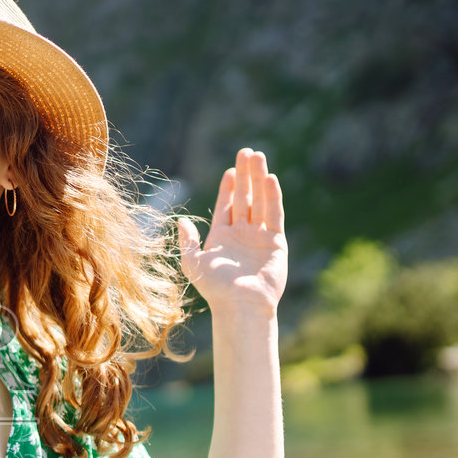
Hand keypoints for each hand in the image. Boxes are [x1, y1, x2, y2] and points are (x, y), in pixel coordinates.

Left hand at [175, 147, 288, 319]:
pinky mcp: (276, 242)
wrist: (240, 305)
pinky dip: (273, 197)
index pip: (227, 206)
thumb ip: (187, 240)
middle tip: (247, 152)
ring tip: (259, 157)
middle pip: (245, 198)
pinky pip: (275, 214)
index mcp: (222, 238)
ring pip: (260, 201)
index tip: (230, 169)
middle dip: (245, 176)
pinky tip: (270, 179)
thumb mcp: (193, 263)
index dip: (228, 187)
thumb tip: (181, 220)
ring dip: (259, 180)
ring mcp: (260, 237)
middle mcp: (242, 235)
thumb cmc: (215, 288)